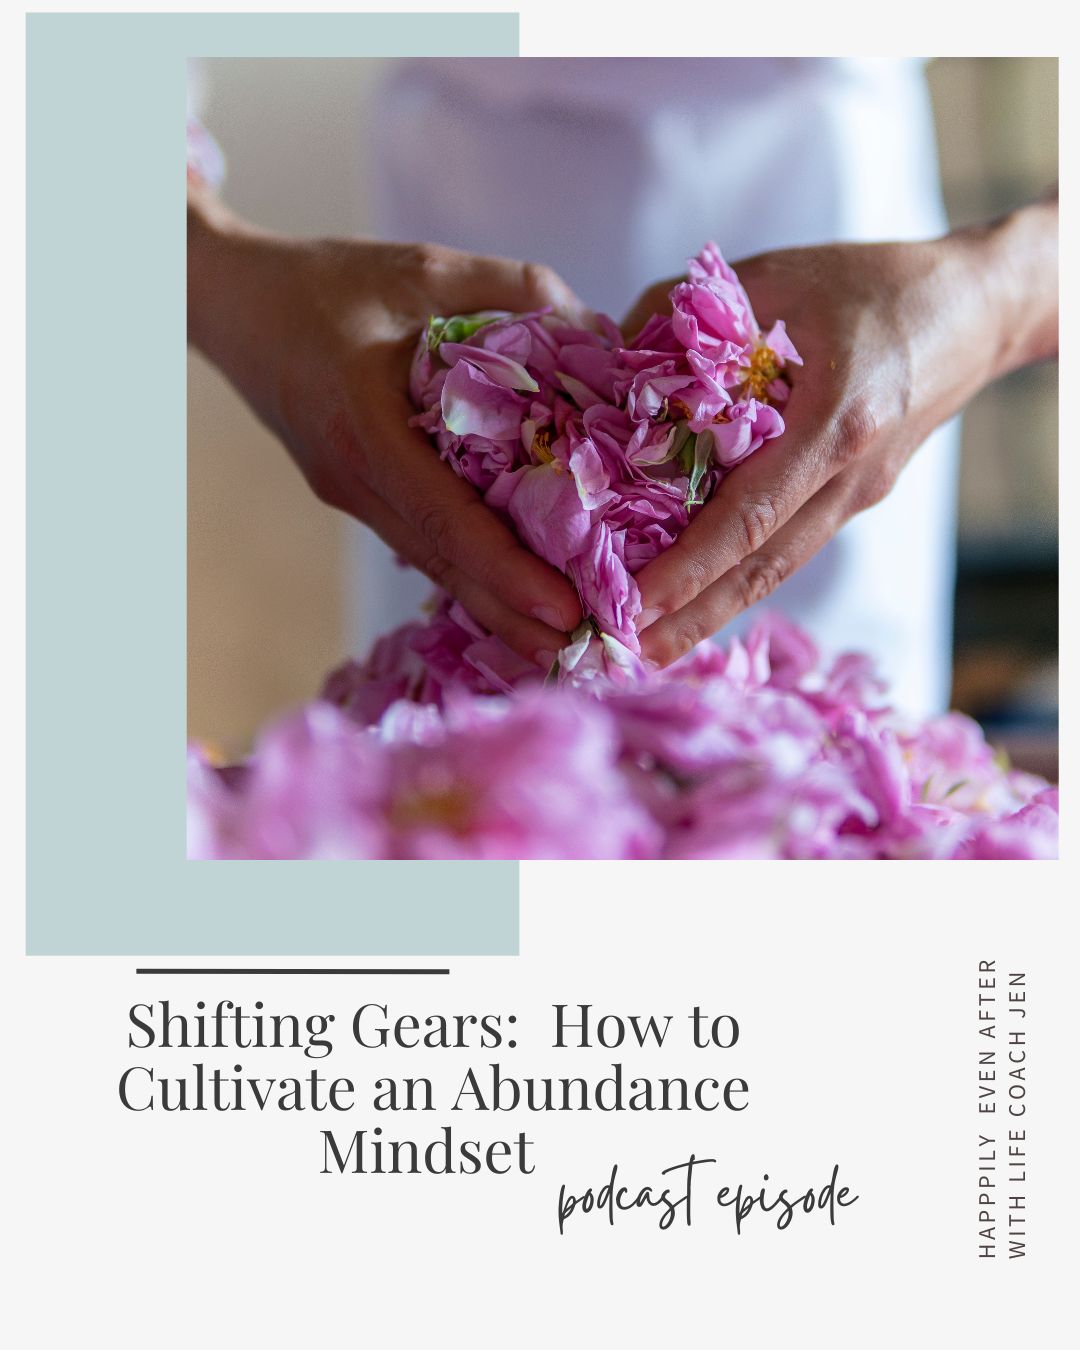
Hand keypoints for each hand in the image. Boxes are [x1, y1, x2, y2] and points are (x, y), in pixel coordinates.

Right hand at [188, 185, 584, 664]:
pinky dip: (470, 572)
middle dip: (513, 617)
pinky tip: (514, 594)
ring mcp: (351, 495)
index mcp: (366, 429)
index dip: (507, 571)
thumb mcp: (426, 268)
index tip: (565, 609)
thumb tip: (603, 336)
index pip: (445, 519)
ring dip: (494, 607)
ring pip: (433, 564)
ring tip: (563, 641)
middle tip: (586, 654)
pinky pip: (421, 542)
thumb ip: (516, 291)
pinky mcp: (356, 494)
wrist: (231, 303)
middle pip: (444, 566)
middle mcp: (355, 480)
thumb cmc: (325, 281)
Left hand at [622, 202, 1057, 666]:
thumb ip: (681, 314)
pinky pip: (791, 545)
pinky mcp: (856, 499)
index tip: (635, 602)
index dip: (690, 567)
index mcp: (837, 421)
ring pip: (778, 568)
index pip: (751, 515)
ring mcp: (858, 496)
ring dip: (714, 612)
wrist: (976, 309)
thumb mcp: (772, 276)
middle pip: (764, 567)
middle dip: (693, 616)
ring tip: (653, 646)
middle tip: (626, 653)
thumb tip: (605, 365)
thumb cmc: (874, 283)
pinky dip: (741, 577)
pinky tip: (697, 597)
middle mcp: (851, 476)